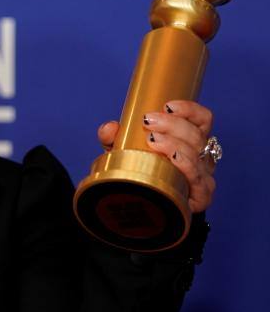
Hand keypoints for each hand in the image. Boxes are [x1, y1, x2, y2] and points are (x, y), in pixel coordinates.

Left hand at [97, 100, 215, 213]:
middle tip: (148, 121)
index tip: (167, 105)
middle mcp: (201, 157)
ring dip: (175, 144)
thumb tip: (109, 128)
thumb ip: (113, 138)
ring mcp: (202, 177)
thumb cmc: (138, 173)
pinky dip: (187, 166)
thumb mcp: (122, 152)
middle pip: (196, 135)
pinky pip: (199, 180)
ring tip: (152, 139)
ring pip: (197, 155)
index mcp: (190, 141)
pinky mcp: (200, 197)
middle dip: (172, 124)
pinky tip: (174, 159)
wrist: (140, 206)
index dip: (189, 110)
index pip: (202, 119)